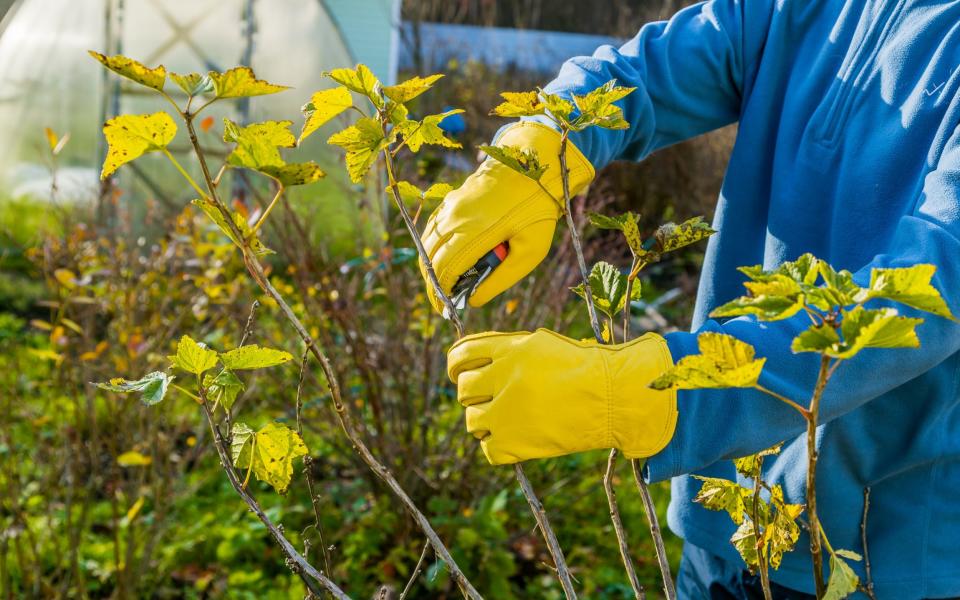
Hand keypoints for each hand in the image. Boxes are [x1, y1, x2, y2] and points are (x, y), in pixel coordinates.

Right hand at [418, 122, 593, 312]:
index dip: (441, 295)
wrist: (533, 164)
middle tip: (444, 302)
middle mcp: (455, 219)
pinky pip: (433, 229)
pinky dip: (434, 248)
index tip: (446, 311)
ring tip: (446, 284)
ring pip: (428, 244)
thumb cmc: (537, 209)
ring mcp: (450, 207)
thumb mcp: (530, 251)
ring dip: (432, 266)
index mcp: (474, 233)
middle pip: (430, 260)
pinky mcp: (451, 199)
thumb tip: (473, 300)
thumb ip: (501, 279)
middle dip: (433, 285)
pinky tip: (447, 257)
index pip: (443, 271)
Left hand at [446, 328, 676, 464]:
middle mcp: (504, 378)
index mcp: (510, 349)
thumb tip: (476, 359)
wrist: (616, 398)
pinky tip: (516, 440)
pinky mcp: (516, 443)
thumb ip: (508, 351)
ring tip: (506, 422)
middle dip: (474, 395)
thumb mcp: (544, 345)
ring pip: (472, 421)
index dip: (456, 366)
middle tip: (491, 400)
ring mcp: (508, 412)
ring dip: (485, 422)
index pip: (461, 354)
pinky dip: (498, 447)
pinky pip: (488, 449)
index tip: (458, 374)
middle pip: (464, 389)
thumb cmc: (585, 369)